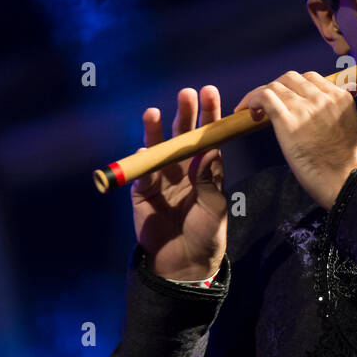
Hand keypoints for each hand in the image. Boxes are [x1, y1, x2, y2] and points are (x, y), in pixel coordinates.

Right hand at [130, 86, 227, 279]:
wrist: (185, 263)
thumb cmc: (207, 234)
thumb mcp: (215, 207)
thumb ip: (210, 181)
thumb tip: (207, 153)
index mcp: (205, 167)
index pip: (208, 135)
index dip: (209, 114)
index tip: (210, 92)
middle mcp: (183, 167)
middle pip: (182, 135)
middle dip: (184, 113)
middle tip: (186, 94)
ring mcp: (162, 178)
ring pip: (157, 149)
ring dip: (154, 131)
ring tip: (153, 113)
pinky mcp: (142, 192)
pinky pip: (141, 174)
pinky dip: (141, 163)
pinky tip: (143, 152)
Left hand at [234, 71, 356, 209]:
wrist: (351, 181)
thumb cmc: (354, 166)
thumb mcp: (356, 129)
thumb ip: (343, 115)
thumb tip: (333, 115)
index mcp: (340, 98)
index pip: (311, 79)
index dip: (295, 87)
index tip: (288, 98)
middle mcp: (322, 98)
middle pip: (291, 78)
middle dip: (278, 88)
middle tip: (269, 104)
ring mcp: (304, 108)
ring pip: (276, 85)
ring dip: (261, 94)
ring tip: (255, 110)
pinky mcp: (288, 122)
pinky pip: (265, 97)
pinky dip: (253, 100)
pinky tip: (250, 112)